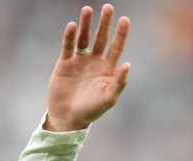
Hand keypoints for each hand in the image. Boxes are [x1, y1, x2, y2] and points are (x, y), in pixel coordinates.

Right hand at [45, 4, 130, 131]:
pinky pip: (68, 46)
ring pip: (84, 38)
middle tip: (108, 7)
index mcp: (108, 69)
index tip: (125, 19)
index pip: (116, 47)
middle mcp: (95, 61)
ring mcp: (80, 61)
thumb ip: (119, 83)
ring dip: (86, 24)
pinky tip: (72, 25)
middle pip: (102, 38)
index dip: (121, 34)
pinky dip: (69, 36)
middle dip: (105, 23)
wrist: (68, 117)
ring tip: (87, 9)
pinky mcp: (65, 63)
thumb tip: (128, 64)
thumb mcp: (108, 99)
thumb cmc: (91, 110)